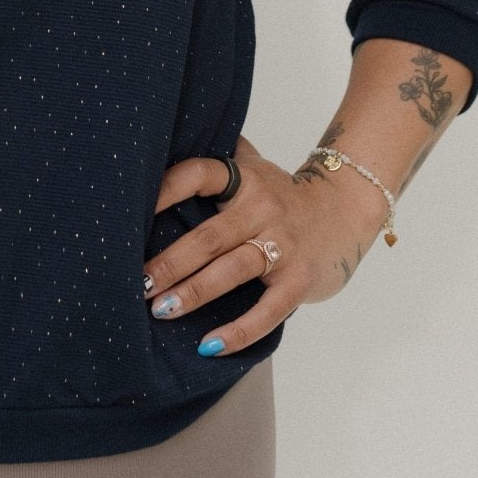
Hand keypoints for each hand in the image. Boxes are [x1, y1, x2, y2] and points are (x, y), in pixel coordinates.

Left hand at [143, 131, 388, 355]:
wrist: (347, 208)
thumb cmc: (282, 194)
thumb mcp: (253, 165)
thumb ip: (217, 153)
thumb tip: (171, 131)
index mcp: (244, 179)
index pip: (199, 175)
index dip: (164, 190)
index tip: (131, 213)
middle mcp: (262, 209)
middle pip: (209, 236)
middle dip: (170, 262)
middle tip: (138, 283)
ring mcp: (284, 246)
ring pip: (233, 270)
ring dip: (194, 292)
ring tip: (161, 309)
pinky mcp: (299, 281)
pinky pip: (267, 311)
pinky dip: (238, 331)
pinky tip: (210, 345)